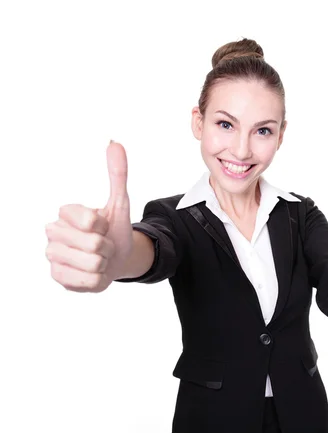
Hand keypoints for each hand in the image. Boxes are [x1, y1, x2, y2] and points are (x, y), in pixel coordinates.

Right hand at [45, 140, 132, 291]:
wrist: (115, 258)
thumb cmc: (113, 229)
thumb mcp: (119, 201)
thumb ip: (117, 174)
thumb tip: (114, 142)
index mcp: (64, 213)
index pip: (91, 221)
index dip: (104, 226)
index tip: (102, 226)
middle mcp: (52, 234)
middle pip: (94, 245)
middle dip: (108, 247)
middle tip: (103, 245)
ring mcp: (53, 257)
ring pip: (93, 264)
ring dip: (105, 263)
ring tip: (99, 258)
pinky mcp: (58, 278)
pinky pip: (90, 281)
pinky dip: (99, 279)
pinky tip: (93, 272)